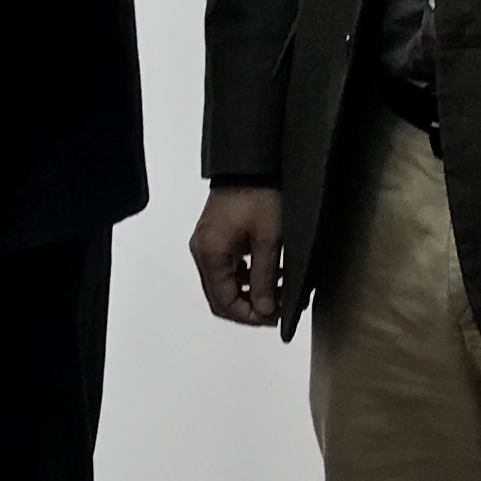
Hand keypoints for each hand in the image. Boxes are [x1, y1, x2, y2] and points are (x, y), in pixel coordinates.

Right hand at [191, 184, 286, 326]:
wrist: (251, 163)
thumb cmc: (258, 194)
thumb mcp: (269, 239)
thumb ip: (265, 278)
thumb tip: (264, 309)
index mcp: (210, 254)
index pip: (223, 303)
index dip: (249, 316)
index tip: (273, 317)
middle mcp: (203, 251)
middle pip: (220, 297)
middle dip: (249, 308)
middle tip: (276, 308)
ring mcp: (207, 244)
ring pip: (224, 284)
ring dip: (249, 292)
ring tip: (277, 290)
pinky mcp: (215, 237)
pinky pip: (226, 268)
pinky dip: (246, 277)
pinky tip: (268, 273)